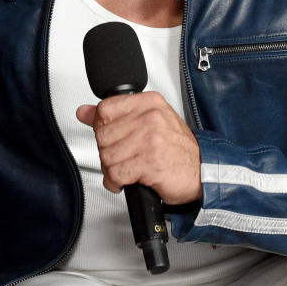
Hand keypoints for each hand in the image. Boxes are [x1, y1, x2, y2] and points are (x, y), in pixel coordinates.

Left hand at [76, 91, 202, 204]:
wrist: (202, 172)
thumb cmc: (176, 148)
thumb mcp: (148, 121)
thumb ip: (115, 115)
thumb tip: (84, 112)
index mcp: (149, 103)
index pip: (105, 109)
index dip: (102, 127)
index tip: (112, 137)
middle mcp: (151, 118)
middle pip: (103, 135)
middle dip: (107, 152)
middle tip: (121, 157)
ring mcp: (151, 140)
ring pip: (107, 156)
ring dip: (112, 169)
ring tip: (126, 169)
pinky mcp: (150, 164)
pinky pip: (116, 174)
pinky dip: (115, 182)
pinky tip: (125, 181)